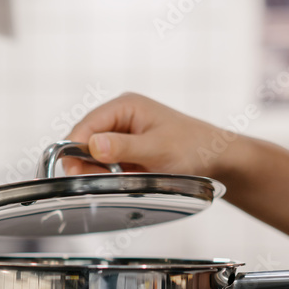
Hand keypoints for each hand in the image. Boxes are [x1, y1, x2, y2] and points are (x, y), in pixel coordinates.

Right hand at [63, 92, 228, 176]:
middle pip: (85, 140)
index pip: (87, 124)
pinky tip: (122, 180)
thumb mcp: (157, 149)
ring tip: (117, 179)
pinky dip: (108, 175)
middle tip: (93, 182)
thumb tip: (92, 145)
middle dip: (85, 161)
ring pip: (93, 155)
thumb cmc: (193, 147)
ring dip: (98, 170)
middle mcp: (120, 117)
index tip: (71, 169)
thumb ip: (123, 147)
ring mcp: (122, 135)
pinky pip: (105, 164)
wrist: (216, 157)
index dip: (74, 146)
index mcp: (125, 106)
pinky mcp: (126, 151)